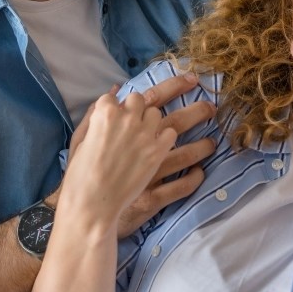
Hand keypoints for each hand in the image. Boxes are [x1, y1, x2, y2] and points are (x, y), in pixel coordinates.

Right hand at [65, 73, 216, 237]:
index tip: (189, 81)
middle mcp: (134, 139)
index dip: (173, 86)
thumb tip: (116, 89)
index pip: (148, 96)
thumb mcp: (80, 139)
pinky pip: (182, 185)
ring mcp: (147, 167)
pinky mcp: (154, 193)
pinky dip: (194, 177)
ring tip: (212, 143)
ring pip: (186, 152)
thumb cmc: (80, 173)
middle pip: (175, 118)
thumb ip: (97, 112)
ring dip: (202, 146)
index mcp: (114, 120)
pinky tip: (199, 171)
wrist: (83, 210)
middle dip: (197, 110)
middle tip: (210, 107)